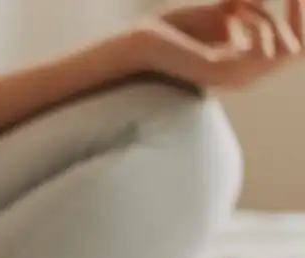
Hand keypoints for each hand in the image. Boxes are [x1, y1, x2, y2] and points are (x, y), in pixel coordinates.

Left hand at [133, 0, 302, 88]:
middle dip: (292, 17)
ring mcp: (235, 77)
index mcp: (247, 66)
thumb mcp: (222, 14)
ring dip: (265, 17)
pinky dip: (255, 23)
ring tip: (235, 7)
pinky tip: (232, 14)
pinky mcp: (222, 72)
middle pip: (296, 49)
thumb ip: (246, 6)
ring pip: (283, 47)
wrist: (141, 41)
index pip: (295, 50)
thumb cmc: (176, 30)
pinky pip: (262, 49)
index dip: (302, 21)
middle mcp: (246, 76)